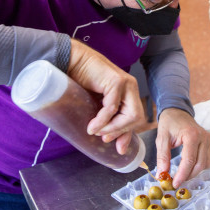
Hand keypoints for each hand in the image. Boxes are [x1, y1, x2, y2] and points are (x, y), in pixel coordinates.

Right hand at [67, 39, 146, 153]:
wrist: (72, 61)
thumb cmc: (82, 81)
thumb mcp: (97, 105)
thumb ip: (106, 119)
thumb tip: (112, 142)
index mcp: (129, 93)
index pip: (136, 118)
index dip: (128, 134)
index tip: (119, 148)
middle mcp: (131, 88)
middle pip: (137, 118)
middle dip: (121, 131)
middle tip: (104, 138)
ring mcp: (126, 84)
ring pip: (130, 115)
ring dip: (113, 127)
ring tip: (96, 131)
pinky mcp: (116, 81)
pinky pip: (113, 108)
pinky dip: (103, 120)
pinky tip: (93, 126)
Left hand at [154, 108, 209, 187]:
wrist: (178, 113)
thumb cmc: (169, 124)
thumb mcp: (162, 139)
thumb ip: (162, 157)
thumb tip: (162, 174)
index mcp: (191, 134)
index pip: (189, 160)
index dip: (182, 175)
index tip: (174, 183)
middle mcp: (204, 137)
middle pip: (200, 164)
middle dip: (188, 175)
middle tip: (177, 180)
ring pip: (207, 164)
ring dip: (196, 171)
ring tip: (184, 171)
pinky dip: (206, 165)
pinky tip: (196, 164)